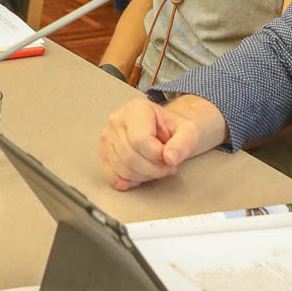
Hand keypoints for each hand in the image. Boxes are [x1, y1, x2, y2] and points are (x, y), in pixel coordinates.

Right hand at [97, 95, 224, 189]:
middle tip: (166, 167)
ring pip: (122, 168)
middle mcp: (117, 120)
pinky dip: (127, 181)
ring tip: (156, 168)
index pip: (140, 140)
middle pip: (130, 156)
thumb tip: (170, 157)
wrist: (162, 128)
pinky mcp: (103, 152)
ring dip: (143, 176)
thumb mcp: (188, 131)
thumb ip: (183, 143)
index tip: (169, 158)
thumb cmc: (172, 128)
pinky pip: (111, 175)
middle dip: (153, 170)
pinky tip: (140, 176)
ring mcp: (108, 136)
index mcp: (136, 109)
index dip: (157, 156)